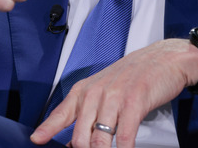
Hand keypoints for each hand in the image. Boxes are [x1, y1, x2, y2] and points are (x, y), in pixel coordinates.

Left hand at [31, 38, 197, 147]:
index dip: (47, 129)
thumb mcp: (102, 91)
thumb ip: (86, 115)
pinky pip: (124, 135)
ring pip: (98, 139)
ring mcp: (114, 98)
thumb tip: (71, 144)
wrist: (162, 59)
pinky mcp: (134, 103)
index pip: (60, 114)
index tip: (36, 140)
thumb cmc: (131, 77)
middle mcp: (95, 93)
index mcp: (84, 91)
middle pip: (79, 135)